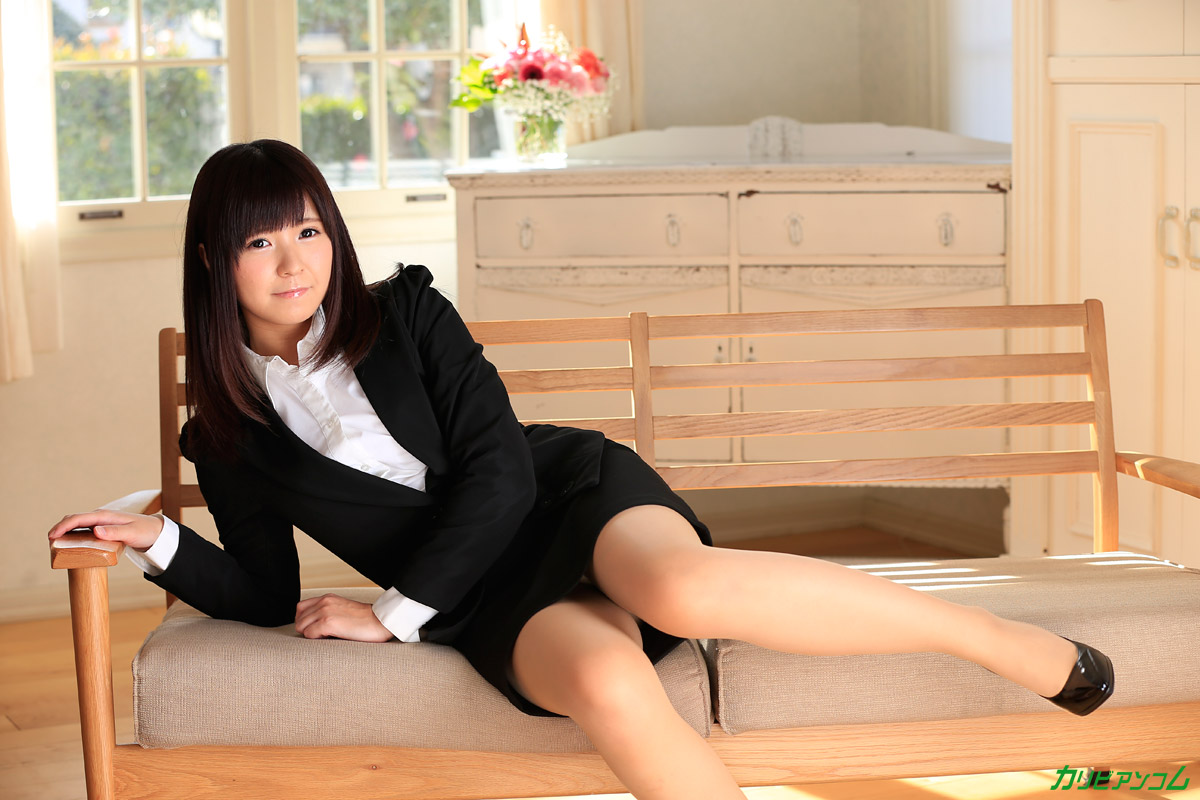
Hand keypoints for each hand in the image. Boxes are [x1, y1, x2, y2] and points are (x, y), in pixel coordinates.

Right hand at [47, 509, 164, 551]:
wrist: (155, 531)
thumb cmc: (145, 532)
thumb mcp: (131, 533)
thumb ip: (114, 532)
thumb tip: (95, 531)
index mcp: (105, 516)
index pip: (79, 518)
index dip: (63, 526)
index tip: (52, 535)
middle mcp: (101, 516)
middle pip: (75, 519)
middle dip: (60, 527)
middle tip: (50, 541)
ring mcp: (101, 522)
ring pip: (78, 523)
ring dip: (65, 530)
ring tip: (55, 542)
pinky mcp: (103, 528)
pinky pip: (84, 529)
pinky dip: (73, 533)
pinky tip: (70, 542)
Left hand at [294, 593, 395, 642]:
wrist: (381, 621)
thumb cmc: (366, 620)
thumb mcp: (343, 609)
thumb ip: (329, 612)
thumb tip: (314, 626)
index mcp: (328, 598)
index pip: (301, 608)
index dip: (306, 620)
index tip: (316, 628)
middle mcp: (324, 602)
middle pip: (299, 619)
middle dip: (307, 629)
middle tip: (321, 635)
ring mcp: (325, 612)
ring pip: (301, 627)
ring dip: (311, 634)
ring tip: (326, 637)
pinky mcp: (328, 623)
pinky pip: (309, 634)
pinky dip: (316, 639)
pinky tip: (330, 639)